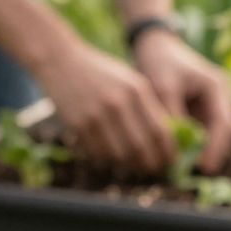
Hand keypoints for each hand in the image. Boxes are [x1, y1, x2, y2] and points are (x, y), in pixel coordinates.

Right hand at [35, 34, 175, 171]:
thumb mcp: (129, 80)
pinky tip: (110, 157)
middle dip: (150, 164)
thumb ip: (147, 105)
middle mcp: (118, 103)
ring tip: (132, 166)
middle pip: (141, 148)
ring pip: (119, 155)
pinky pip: (98, 153)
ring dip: (128, 165)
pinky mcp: (78, 125)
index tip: (170, 161)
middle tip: (152, 170)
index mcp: (137, 90)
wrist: (61, 61)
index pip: (160, 131)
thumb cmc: (100, 72)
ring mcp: (97, 115)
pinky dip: (107, 160)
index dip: (167, 152)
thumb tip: (164, 140)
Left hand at [131, 29, 230, 169]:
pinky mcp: (199, 110)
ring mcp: (210, 104)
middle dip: (212, 154)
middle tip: (196, 173)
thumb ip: (170, 115)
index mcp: (217, 86)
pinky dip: (191, 145)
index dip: (216, 147)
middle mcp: (219, 97)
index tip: (204, 166)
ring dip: (201, 152)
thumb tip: (172, 147)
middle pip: (223, 132)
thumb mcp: (163, 86)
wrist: (153, 45)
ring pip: (212, 135)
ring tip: (185, 169)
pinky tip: (178, 158)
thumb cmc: (159, 61)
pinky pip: (200, 132)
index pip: (225, 123)